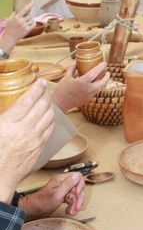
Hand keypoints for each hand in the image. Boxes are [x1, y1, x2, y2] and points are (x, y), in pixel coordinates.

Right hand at [0, 3, 34, 53]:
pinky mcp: (28, 30)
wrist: (10, 37)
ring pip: (32, 19)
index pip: (24, 10)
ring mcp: (25, 26)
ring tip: (26, 22)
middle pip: (30, 15)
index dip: (29, 6)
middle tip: (26, 18)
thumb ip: (14, 14)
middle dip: (29, 16)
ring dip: (31, 20)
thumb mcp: (10, 19)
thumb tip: (19, 9)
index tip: (33, 2)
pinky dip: (33, 23)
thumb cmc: (9, 28)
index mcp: (16, 17)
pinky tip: (30, 24)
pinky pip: (34, 24)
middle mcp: (21, 21)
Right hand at [0, 80, 54, 201]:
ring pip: (48, 116)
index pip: (27, 101)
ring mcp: (33, 140)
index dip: (36, 89)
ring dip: (50, 106)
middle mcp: (23, 131)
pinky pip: (49, 129)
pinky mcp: (39, 148)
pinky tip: (49, 116)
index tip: (41, 82)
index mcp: (7, 125)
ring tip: (47, 100)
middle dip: (45, 95)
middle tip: (45, 89)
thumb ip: (4, 117)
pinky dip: (51, 120)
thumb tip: (14, 107)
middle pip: (41, 106)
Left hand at [19, 172, 84, 219]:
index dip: (80, 185)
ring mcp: (63, 190)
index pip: (78, 177)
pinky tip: (69, 211)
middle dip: (79, 198)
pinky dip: (72, 206)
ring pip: (76, 195)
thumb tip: (77, 176)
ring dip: (76, 204)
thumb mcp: (57, 194)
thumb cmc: (41, 202)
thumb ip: (68, 184)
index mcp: (62, 179)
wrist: (32, 209)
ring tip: (72, 211)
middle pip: (78, 187)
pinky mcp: (62, 196)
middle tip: (77, 206)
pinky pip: (71, 200)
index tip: (77, 194)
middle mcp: (63, 183)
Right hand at [52, 62, 109, 111]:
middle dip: (107, 76)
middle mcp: (88, 89)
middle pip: (103, 82)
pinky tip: (94, 84)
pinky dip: (97, 87)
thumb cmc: (61, 90)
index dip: (101, 67)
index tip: (104, 63)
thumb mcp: (66, 77)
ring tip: (102, 77)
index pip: (95, 73)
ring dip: (102, 82)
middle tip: (107, 72)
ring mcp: (89, 96)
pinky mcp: (88, 100)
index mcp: (82, 82)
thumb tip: (76, 63)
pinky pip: (95, 92)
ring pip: (100, 88)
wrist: (59, 104)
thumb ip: (72, 69)